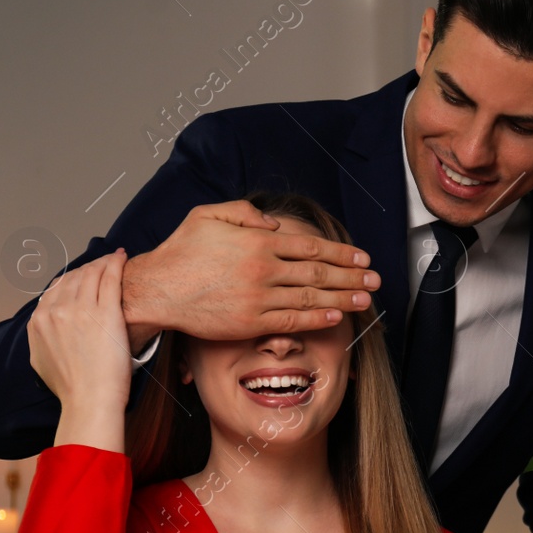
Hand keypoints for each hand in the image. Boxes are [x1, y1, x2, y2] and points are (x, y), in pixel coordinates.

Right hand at [28, 248, 130, 450]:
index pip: (54, 290)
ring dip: (102, 262)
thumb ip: (41, 340)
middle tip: (102, 264)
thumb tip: (43, 335)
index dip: (71, 280)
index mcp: (39, 322)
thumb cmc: (73, 389)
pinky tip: (121, 258)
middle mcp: (55, 311)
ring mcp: (80, 309)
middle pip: (72, 278)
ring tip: (113, 259)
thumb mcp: (42, 361)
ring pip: (91, 274)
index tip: (83, 278)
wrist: (89, 401)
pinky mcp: (105, 312)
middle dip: (87, 268)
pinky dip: (115, 264)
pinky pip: (109, 279)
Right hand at [119, 200, 378, 350]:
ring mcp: (259, 296)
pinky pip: (293, 320)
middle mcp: (263, 268)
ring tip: (367, 298)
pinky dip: (318, 318)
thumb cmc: (181, 251)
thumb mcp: (208, 215)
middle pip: (319, 272)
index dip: (341, 253)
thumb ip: (244, 212)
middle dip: (352, 275)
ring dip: (344, 297)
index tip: (361, 257)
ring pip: (312, 297)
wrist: (157, 289)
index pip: (311, 246)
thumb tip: (276, 223)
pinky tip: (338, 316)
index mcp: (257, 240)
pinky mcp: (251, 321)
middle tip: (376, 278)